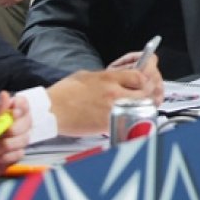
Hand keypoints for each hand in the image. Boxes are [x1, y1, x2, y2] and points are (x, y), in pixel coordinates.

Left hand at [0, 92, 30, 185]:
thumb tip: (5, 93)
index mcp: (5, 114)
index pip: (23, 103)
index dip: (23, 106)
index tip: (15, 112)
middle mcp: (13, 124)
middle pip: (29, 121)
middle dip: (17, 128)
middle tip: (5, 133)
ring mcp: (15, 140)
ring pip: (26, 139)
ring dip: (9, 145)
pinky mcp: (14, 155)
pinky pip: (20, 153)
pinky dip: (7, 157)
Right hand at [47, 60, 163, 136]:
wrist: (50, 110)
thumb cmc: (64, 93)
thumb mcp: (88, 75)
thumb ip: (108, 77)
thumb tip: (119, 78)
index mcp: (109, 78)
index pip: (140, 75)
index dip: (145, 78)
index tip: (143, 81)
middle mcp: (114, 92)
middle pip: (146, 91)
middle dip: (149, 92)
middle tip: (146, 94)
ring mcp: (112, 109)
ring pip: (141, 106)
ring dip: (143, 105)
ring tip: (139, 105)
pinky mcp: (108, 124)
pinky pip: (128, 119)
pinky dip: (131, 118)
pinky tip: (127, 117)